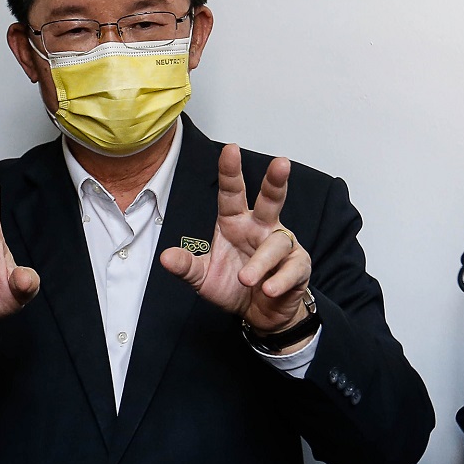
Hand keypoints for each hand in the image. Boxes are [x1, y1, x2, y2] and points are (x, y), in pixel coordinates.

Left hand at [160, 144, 311, 334]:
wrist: (262, 314)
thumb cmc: (234, 286)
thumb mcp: (203, 277)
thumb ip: (186, 266)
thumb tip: (165, 257)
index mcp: (235, 223)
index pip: (231, 193)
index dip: (230, 172)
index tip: (230, 149)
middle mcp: (260, 228)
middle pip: (271, 199)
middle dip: (275, 181)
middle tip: (281, 163)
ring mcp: (282, 245)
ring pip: (275, 244)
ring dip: (260, 262)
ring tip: (246, 279)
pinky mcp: (298, 265)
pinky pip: (291, 268)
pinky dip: (279, 279)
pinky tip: (268, 289)